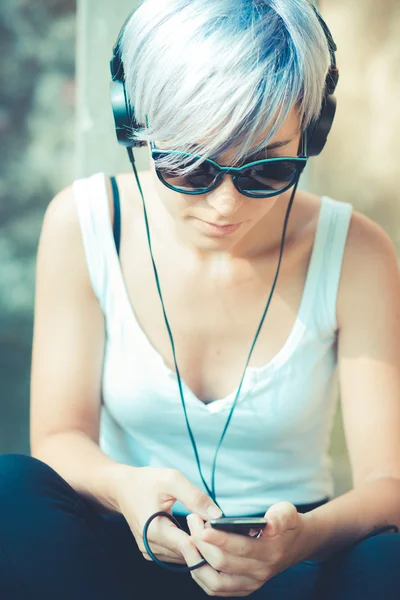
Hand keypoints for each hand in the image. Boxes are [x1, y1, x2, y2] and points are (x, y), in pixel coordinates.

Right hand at [114, 466, 221, 564]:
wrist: (122, 487)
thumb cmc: (146, 481)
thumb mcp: (172, 480)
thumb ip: (195, 497)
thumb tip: (218, 515)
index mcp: (154, 531)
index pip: (189, 546)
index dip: (206, 536)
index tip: (214, 522)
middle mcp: (150, 548)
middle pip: (187, 554)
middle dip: (203, 541)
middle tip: (210, 521)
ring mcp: (150, 552)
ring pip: (183, 557)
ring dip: (196, 544)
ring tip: (201, 523)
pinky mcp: (151, 552)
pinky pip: (176, 555)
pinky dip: (187, 545)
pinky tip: (192, 530)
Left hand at [180, 502, 306, 596]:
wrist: (297, 544)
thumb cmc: (288, 524)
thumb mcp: (288, 513)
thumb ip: (280, 517)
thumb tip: (270, 524)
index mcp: (270, 552)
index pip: (240, 548)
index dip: (219, 539)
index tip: (202, 526)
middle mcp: (260, 572)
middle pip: (223, 563)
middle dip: (202, 543)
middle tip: (192, 520)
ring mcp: (251, 583)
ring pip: (215, 583)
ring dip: (196, 562)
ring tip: (186, 540)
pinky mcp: (243, 588)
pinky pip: (216, 589)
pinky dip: (200, 575)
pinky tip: (192, 557)